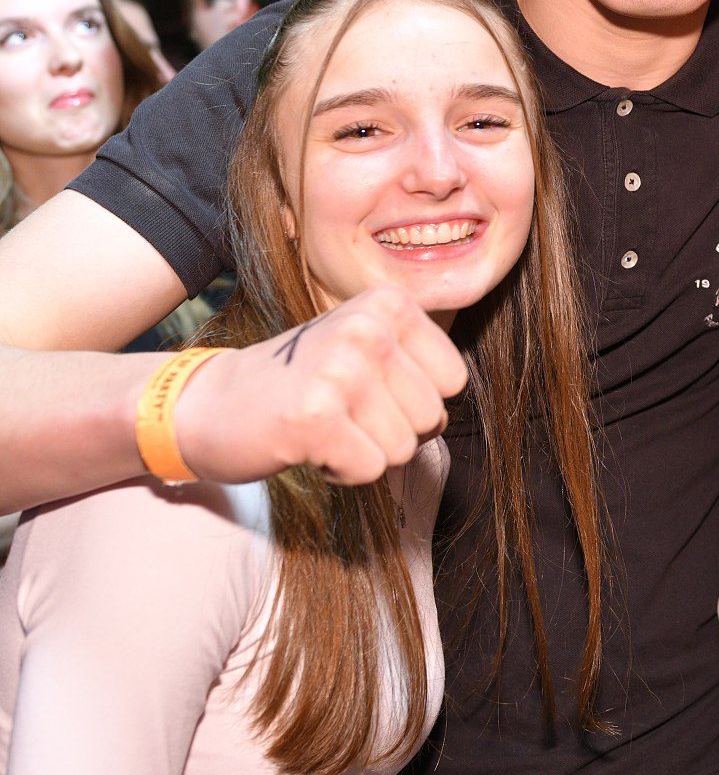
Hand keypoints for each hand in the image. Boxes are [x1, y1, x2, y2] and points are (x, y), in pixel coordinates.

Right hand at [170, 286, 466, 484]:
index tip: (368, 391)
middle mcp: (368, 328)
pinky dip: (341, 471)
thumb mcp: (365, 346)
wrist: (206, 403)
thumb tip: (456, 402)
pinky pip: (370, 469)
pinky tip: (307, 444)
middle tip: (340, 412)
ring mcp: (340, 370)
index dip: (415, 401)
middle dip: (391, 430)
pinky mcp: (314, 416)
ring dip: (364, 451)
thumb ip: (417, 362)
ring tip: (324, 425)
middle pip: (432, 417)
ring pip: (404, 448)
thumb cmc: (299, 382)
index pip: (453, 379)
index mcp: (389, 304)